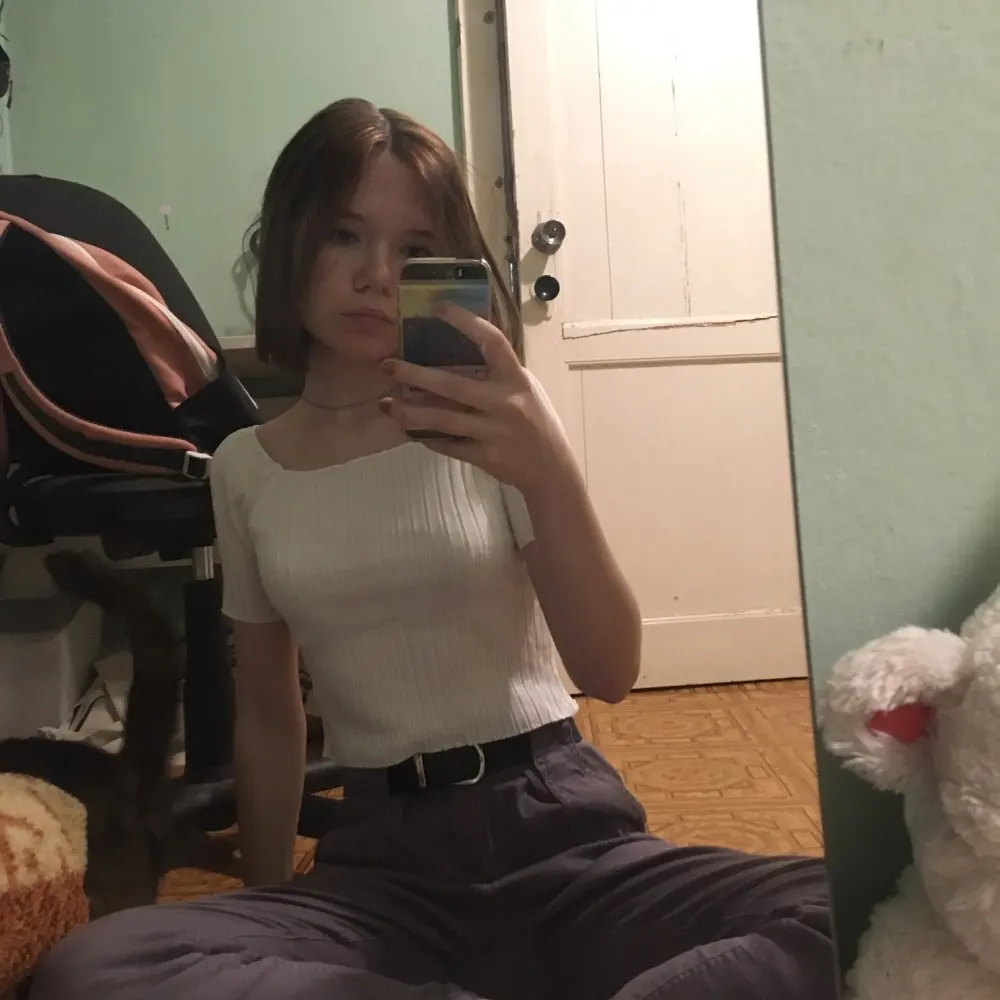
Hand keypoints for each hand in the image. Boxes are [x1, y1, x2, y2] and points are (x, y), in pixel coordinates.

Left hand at [379, 303, 576, 497]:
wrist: (551, 469)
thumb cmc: (537, 422)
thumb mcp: (526, 389)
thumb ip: (499, 373)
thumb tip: (463, 348)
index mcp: (517, 379)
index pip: (492, 342)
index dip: (465, 322)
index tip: (437, 307)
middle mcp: (505, 403)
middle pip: (453, 385)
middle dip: (415, 375)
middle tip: (388, 365)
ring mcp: (494, 431)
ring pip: (443, 420)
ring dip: (410, 412)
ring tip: (386, 404)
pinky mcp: (485, 456)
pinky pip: (448, 445)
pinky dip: (427, 437)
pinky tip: (410, 429)